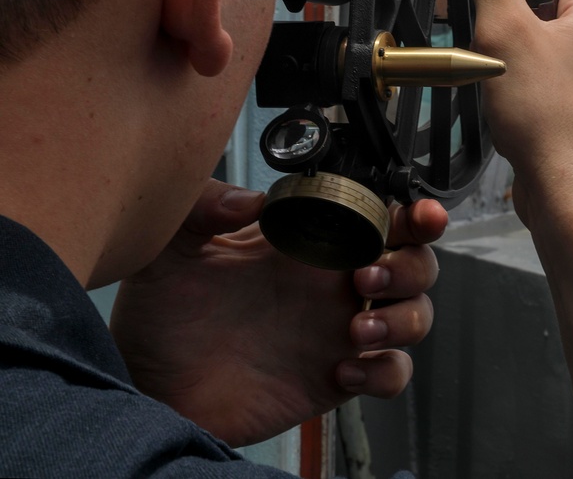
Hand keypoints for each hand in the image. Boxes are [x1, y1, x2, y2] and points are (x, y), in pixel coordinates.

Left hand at [109, 179, 446, 446]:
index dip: (412, 213)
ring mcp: (341, 332)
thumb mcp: (172, 245)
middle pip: (415, 263)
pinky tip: (345, 371)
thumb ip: (204, 208)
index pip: (380, 217)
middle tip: (368, 275)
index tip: (417, 215)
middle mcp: (336, 283)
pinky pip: (390, 374)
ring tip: (358, 330)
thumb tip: (250, 198)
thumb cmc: (163, 310)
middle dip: (411, 265)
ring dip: (403, 319)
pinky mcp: (337, 378)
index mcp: (312, 243)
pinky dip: (383, 371)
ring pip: (415, 317)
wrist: (148, 382)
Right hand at [461, 0, 572, 223]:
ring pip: (552, 56)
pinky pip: (558, 91)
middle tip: (482, 47)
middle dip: (510, 27)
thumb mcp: (505, 31)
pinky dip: (532, 95)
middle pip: (549, 15)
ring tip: (496, 84)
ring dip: (518, 64)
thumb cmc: (550, 120)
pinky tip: (514, 114)